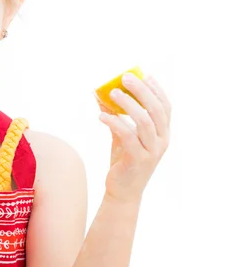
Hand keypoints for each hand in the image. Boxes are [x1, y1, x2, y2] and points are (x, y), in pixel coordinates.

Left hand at [97, 73, 170, 202]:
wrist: (123, 191)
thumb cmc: (123, 161)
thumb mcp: (121, 136)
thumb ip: (117, 117)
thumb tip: (100, 95)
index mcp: (163, 134)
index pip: (166, 107)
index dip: (157, 89)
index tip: (145, 74)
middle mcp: (162, 141)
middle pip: (157, 110)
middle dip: (142, 91)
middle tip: (125, 78)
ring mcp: (152, 151)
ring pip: (145, 122)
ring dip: (128, 105)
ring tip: (111, 93)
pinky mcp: (138, 160)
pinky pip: (128, 137)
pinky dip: (115, 123)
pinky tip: (101, 115)